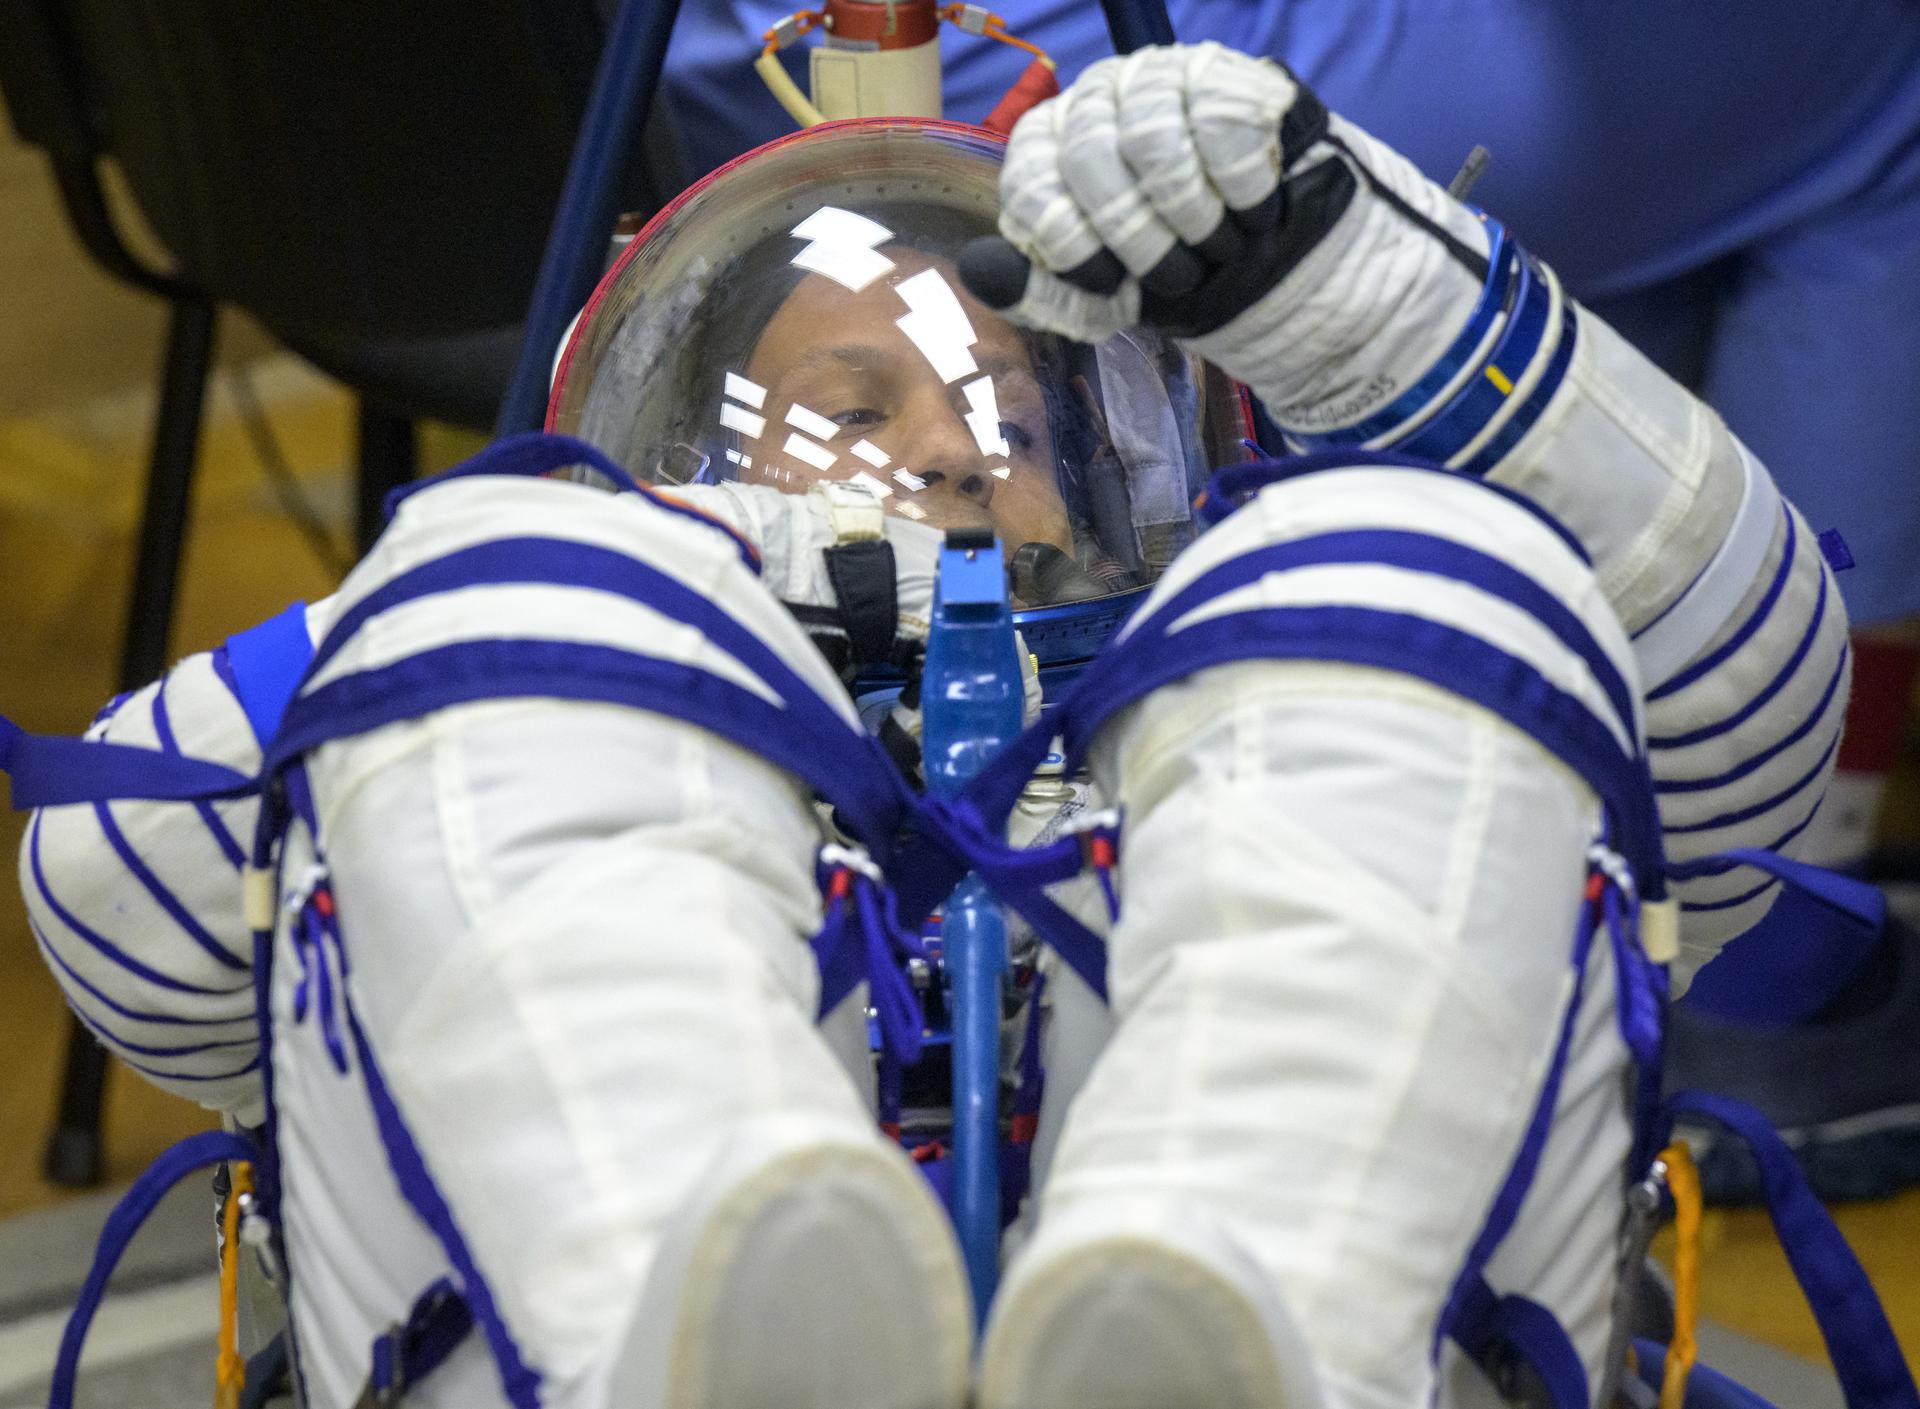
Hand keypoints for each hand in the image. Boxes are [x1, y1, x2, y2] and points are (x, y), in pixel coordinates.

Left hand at [958, 42, 1342, 342]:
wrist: (1257, 259)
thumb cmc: (1165, 270)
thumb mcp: (1099, 301)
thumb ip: (1039, 294)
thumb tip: (982, 270)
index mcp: (1045, 147)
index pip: (1031, 185)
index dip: (1071, 247)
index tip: (1111, 282)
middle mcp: (1091, 99)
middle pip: (1089, 159)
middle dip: (1137, 238)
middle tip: (1176, 275)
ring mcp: (1154, 76)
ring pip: (1155, 142)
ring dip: (1193, 219)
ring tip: (1216, 246)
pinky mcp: (1219, 75)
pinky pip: (1220, 129)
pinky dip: (1239, 191)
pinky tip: (1251, 213)